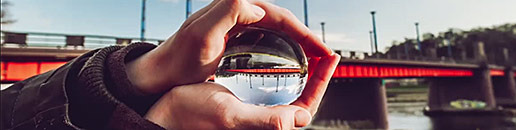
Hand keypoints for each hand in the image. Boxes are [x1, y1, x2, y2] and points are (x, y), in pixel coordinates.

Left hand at [125, 0, 332, 94]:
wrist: (160, 72)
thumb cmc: (179, 58)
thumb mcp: (203, 35)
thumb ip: (229, 11)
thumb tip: (258, 6)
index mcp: (234, 7)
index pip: (277, 15)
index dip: (302, 32)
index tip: (320, 49)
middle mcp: (236, 12)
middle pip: (280, 20)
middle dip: (305, 36)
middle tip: (324, 55)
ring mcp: (234, 25)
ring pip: (275, 29)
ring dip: (296, 41)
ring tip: (313, 57)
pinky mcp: (232, 37)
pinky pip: (265, 38)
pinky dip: (282, 46)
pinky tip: (288, 59)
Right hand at [145, 54, 338, 128]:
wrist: (166, 116)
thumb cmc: (192, 119)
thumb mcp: (232, 115)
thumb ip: (267, 120)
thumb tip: (300, 117)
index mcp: (269, 129)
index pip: (307, 107)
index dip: (323, 81)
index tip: (329, 57)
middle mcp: (265, 124)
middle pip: (301, 99)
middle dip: (315, 76)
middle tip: (321, 52)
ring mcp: (255, 116)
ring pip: (287, 95)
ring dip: (299, 74)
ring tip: (305, 53)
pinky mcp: (245, 108)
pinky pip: (270, 92)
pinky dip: (278, 75)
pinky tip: (275, 61)